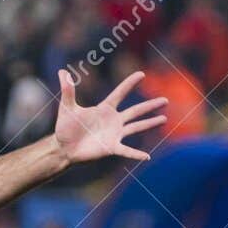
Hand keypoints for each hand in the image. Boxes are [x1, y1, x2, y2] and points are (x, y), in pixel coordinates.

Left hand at [53, 69, 167, 164]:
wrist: (64, 148)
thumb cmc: (65, 128)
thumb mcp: (67, 107)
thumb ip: (67, 90)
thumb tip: (62, 71)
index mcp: (104, 109)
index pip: (120, 93)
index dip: (129, 83)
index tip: (141, 74)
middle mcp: (113, 120)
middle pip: (136, 111)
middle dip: (150, 105)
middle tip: (165, 100)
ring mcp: (114, 134)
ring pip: (137, 127)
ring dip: (150, 123)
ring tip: (164, 118)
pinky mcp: (112, 148)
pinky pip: (127, 151)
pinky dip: (137, 154)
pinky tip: (147, 156)